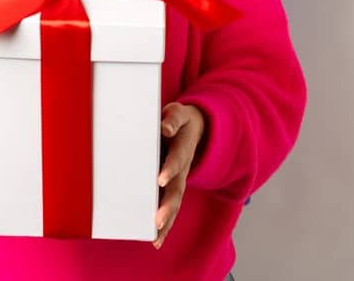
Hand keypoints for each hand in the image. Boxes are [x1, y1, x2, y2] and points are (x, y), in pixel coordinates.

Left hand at [154, 102, 204, 248]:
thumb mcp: (179, 113)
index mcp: (183, 148)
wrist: (197, 128)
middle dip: (168, 207)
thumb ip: (173, 118)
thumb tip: (165, 127)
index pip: (177, 159)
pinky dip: (164, 225)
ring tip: (156, 238)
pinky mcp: (172, 188)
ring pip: (174, 203)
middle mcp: (183, 169)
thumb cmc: (180, 120)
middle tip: (158, 221)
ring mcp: (179, 180)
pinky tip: (156, 240)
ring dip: (166, 221)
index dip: (170, 168)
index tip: (161, 179)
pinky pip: (170, 207)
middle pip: (177, 190)